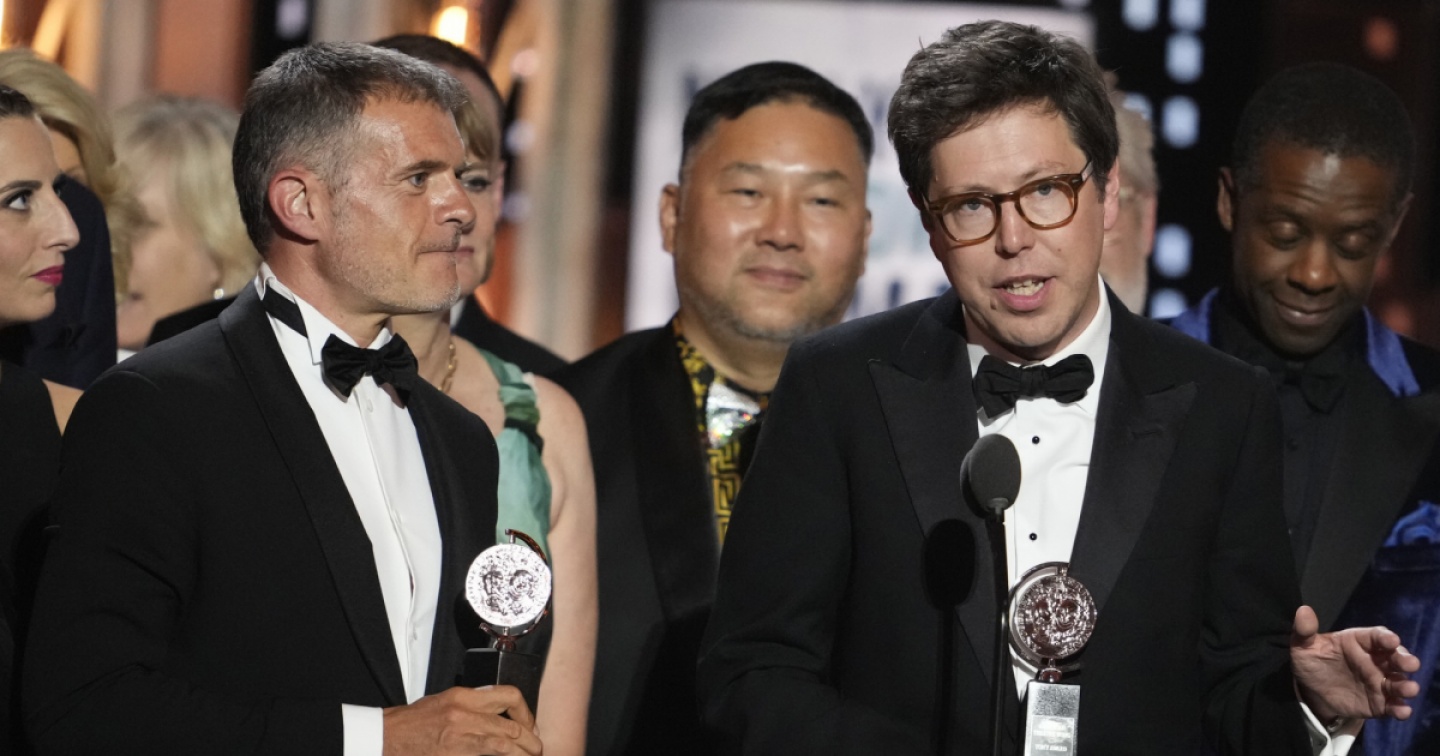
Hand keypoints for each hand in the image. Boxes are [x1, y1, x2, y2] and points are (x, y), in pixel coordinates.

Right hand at [382, 685, 542, 755]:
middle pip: (513, 727)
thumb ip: (472, 705)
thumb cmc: (411, 723)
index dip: (526, 712)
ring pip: (505, 746)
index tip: (529, 725)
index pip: (509, 696)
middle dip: (530, 741)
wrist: (385, 738)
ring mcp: (461, 738)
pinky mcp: (457, 755)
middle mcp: (465, 715)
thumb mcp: (444, 702)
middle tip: (536, 749)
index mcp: (464, 697)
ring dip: (523, 754)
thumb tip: (499, 716)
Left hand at [1290, 605, 1420, 722]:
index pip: (1376, 636)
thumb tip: (1303, 611)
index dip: (1385, 637)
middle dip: (1405, 659)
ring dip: (1406, 685)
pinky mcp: (1379, 703)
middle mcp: (1374, 661)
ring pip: (1398, 682)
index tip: (1392, 640)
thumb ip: (1304, 630)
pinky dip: (1400, 709)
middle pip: (1396, 657)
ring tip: (1409, 689)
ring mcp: (1378, 682)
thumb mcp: (1303, 645)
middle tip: (1411, 664)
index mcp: (1358, 642)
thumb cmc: (1312, 661)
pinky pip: (1393, 706)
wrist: (1311, 690)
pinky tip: (1402, 711)